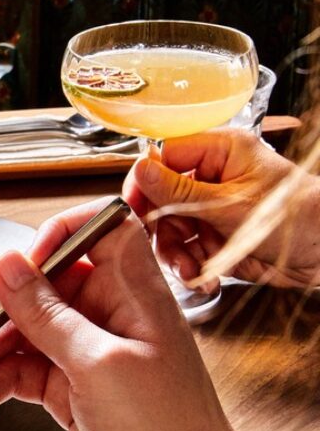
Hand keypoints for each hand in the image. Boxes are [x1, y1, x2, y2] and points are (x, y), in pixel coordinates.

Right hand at [0, 198, 242, 430]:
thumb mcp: (97, 365)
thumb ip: (46, 312)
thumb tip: (7, 262)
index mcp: (130, 290)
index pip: (93, 230)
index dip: (48, 239)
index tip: (8, 269)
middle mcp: (106, 312)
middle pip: (34, 288)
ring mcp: (85, 349)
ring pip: (17, 334)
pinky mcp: (68, 385)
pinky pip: (18, 373)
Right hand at [123, 129, 319, 289]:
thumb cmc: (297, 215)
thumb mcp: (232, 204)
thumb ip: (181, 191)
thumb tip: (140, 170)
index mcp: (220, 152)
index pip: (165, 155)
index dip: (145, 179)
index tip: (133, 204)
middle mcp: (210, 179)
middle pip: (159, 198)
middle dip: (161, 228)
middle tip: (166, 245)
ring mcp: (210, 211)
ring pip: (168, 230)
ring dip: (174, 255)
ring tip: (191, 270)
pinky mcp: (212, 239)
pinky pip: (184, 252)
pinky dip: (189, 268)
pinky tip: (204, 278)